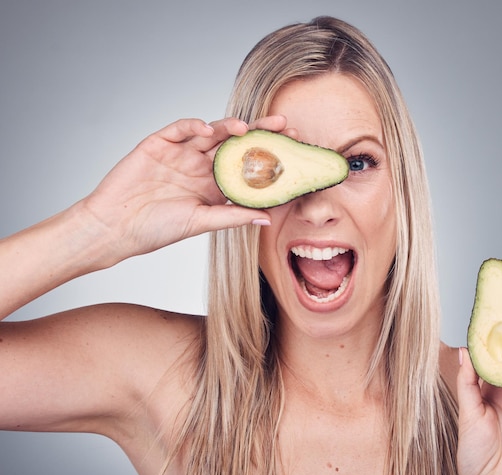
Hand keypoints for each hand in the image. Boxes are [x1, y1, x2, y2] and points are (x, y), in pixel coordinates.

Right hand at [79, 116, 287, 262]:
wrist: (114, 228)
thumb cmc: (156, 229)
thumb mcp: (201, 223)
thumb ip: (233, 217)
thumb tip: (267, 218)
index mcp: (213, 185)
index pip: (245, 165)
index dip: (267, 156)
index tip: (292, 149)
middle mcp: (199, 166)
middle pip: (234, 144)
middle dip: (258, 133)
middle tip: (282, 124)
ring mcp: (179, 154)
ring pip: (210, 133)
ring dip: (228, 127)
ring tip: (245, 129)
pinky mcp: (158, 144)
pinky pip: (179, 128)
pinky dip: (193, 125)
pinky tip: (206, 130)